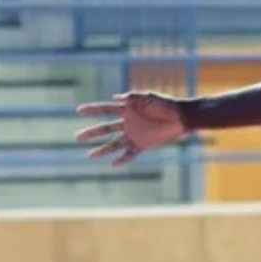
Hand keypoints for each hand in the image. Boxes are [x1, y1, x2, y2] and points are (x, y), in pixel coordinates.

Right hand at [75, 92, 189, 165]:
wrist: (182, 118)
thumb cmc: (166, 105)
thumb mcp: (149, 98)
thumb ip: (133, 97)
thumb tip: (115, 98)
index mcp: (128, 109)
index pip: (106, 109)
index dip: (93, 110)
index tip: (78, 111)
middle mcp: (128, 123)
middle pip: (106, 128)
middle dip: (92, 132)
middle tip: (78, 137)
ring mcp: (134, 134)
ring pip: (114, 143)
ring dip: (103, 150)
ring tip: (90, 156)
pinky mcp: (142, 144)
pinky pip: (130, 154)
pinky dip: (122, 159)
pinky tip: (113, 164)